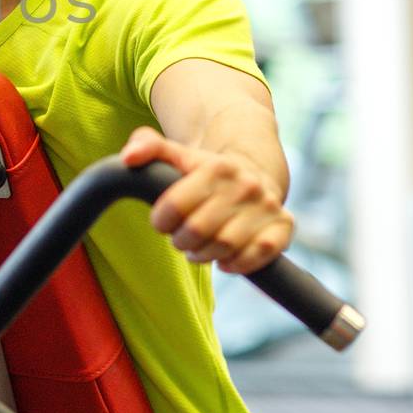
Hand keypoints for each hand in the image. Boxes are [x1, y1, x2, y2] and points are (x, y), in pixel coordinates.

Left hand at [119, 127, 292, 274]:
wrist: (255, 172)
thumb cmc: (206, 171)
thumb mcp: (178, 154)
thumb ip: (149, 148)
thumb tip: (128, 157)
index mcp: (217, 167)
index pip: (175, 204)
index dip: (161, 220)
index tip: (162, 222)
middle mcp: (246, 185)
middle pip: (198, 229)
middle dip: (181, 241)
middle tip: (179, 240)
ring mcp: (267, 206)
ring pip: (226, 246)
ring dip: (204, 255)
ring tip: (198, 250)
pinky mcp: (283, 227)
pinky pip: (260, 255)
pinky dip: (238, 264)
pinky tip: (225, 260)